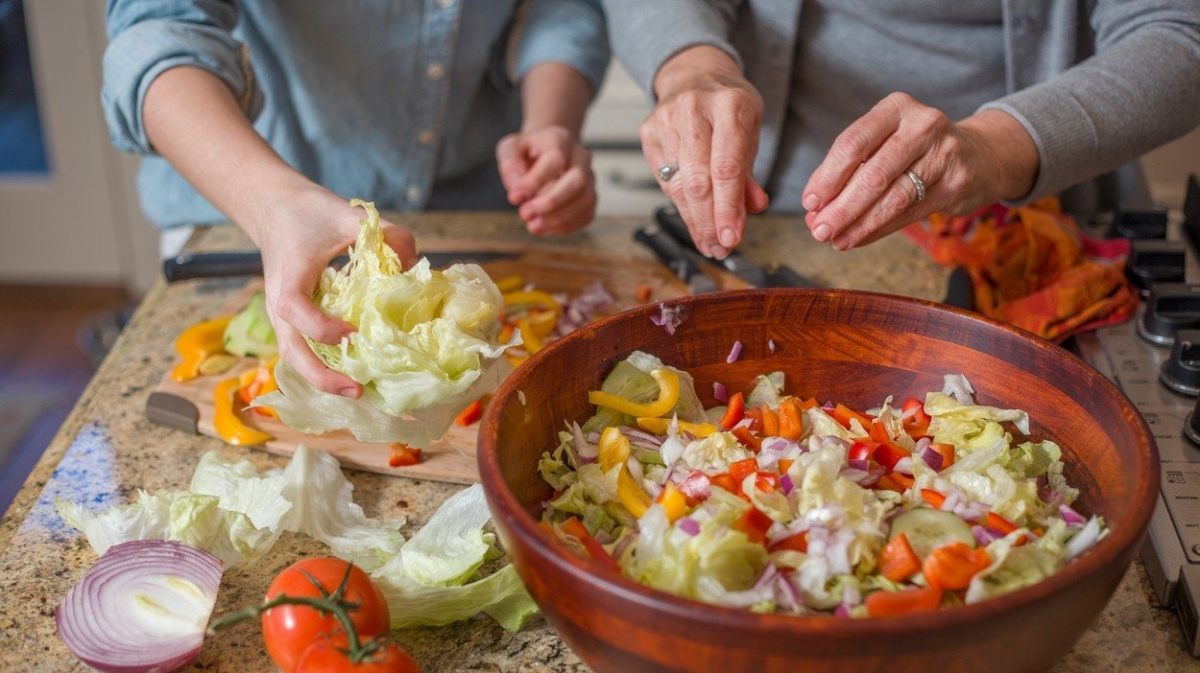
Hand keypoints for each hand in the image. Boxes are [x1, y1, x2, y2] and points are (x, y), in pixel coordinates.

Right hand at [251, 186, 416, 397]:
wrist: (275, 210)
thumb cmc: (311, 213)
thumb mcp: (350, 216)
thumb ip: (387, 235)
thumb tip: (416, 267)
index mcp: (289, 276)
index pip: (294, 309)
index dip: (321, 327)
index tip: (352, 334)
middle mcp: (277, 302)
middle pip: (289, 350)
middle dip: (321, 376)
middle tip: (357, 390)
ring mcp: (280, 315)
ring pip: (293, 357)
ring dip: (322, 378)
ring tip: (358, 391)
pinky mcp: (289, 320)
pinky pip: (301, 350)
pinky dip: (322, 367)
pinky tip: (352, 375)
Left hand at [496, 125, 596, 234]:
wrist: (543, 153)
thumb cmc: (526, 152)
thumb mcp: (510, 149)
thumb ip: (510, 166)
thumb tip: (517, 192)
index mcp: (560, 139)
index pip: (556, 159)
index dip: (536, 181)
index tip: (515, 196)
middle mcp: (580, 157)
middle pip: (578, 181)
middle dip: (551, 202)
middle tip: (525, 213)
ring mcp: (589, 177)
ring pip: (586, 200)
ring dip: (558, 218)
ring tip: (532, 225)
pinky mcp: (590, 197)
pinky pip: (586, 215)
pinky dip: (565, 226)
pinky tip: (544, 228)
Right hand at [641, 46, 769, 258]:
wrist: (695, 75)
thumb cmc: (728, 108)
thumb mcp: (751, 131)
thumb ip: (749, 172)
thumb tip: (752, 208)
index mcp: (730, 105)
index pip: (726, 168)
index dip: (728, 208)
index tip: (732, 238)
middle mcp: (694, 108)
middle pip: (698, 180)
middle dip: (709, 222)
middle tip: (719, 247)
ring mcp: (666, 119)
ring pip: (678, 185)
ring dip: (694, 220)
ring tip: (708, 242)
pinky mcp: (648, 131)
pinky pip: (664, 180)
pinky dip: (681, 205)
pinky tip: (693, 219)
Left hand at [801, 93, 1039, 249]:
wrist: (978, 155)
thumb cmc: (914, 150)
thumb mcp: (883, 142)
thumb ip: (848, 170)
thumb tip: (814, 209)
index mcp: (896, 107)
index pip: (853, 143)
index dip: (828, 176)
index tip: (810, 202)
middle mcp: (923, 125)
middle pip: (873, 173)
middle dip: (841, 207)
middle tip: (819, 230)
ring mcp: (944, 154)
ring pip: (892, 197)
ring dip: (859, 224)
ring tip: (835, 240)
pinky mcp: (956, 184)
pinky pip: (909, 213)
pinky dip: (878, 229)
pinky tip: (858, 238)